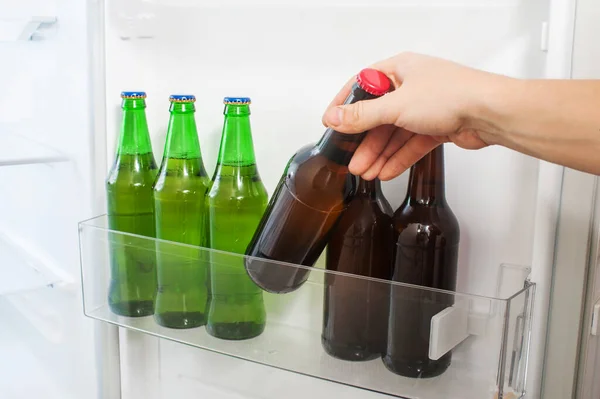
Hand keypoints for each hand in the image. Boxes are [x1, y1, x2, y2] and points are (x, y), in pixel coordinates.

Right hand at [322, 52, 506, 180]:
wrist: (490, 113)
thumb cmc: (453, 94)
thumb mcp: (396, 105)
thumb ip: (363, 115)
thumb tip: (335, 117)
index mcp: (400, 69)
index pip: (362, 85)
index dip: (345, 105)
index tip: (331, 123)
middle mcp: (412, 86)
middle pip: (379, 116)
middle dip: (365, 141)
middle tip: (352, 160)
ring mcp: (425, 107)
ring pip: (395, 134)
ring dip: (380, 154)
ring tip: (366, 172)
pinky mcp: (437, 127)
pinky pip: (411, 144)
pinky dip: (398, 158)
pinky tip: (385, 171)